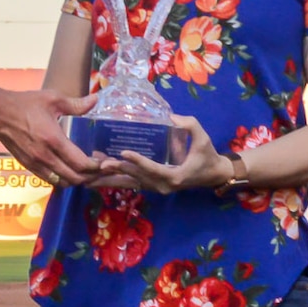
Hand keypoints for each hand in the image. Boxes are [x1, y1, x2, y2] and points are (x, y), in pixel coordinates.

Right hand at [0, 87, 103, 186]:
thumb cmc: (25, 104)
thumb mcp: (52, 99)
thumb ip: (76, 104)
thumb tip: (96, 99)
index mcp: (53, 140)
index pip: (81, 164)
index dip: (96, 167)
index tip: (102, 160)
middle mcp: (45, 156)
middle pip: (75, 178)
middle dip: (90, 176)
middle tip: (98, 167)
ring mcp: (36, 164)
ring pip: (63, 183)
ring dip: (76, 180)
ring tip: (85, 170)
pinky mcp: (28, 166)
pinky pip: (50, 180)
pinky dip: (62, 179)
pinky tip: (68, 169)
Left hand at [105, 116, 232, 193]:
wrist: (213, 175)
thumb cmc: (208, 155)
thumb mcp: (203, 138)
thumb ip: (190, 125)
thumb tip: (171, 117)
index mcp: (175, 176)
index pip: (153, 169)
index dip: (138, 161)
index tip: (124, 153)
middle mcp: (163, 186)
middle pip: (137, 178)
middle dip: (118, 170)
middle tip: (100, 163)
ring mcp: (158, 188)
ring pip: (132, 183)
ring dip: (113, 178)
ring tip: (94, 173)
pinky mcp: (154, 186)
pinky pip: (134, 184)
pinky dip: (119, 180)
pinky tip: (103, 176)